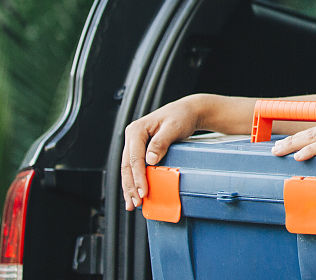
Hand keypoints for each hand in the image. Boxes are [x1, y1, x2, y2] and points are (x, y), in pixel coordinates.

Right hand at [120, 95, 203, 211]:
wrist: (187, 112)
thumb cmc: (181, 117)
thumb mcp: (173, 128)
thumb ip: (161, 143)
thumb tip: (150, 160)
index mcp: (136, 130)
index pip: (134, 158)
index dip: (138, 177)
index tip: (143, 191)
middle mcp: (132, 137)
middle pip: (127, 166)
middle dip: (131, 186)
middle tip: (136, 202)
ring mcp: (135, 144)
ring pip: (127, 169)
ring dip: (129, 187)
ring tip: (132, 204)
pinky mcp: (140, 150)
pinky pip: (134, 168)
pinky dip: (134, 181)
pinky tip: (135, 193)